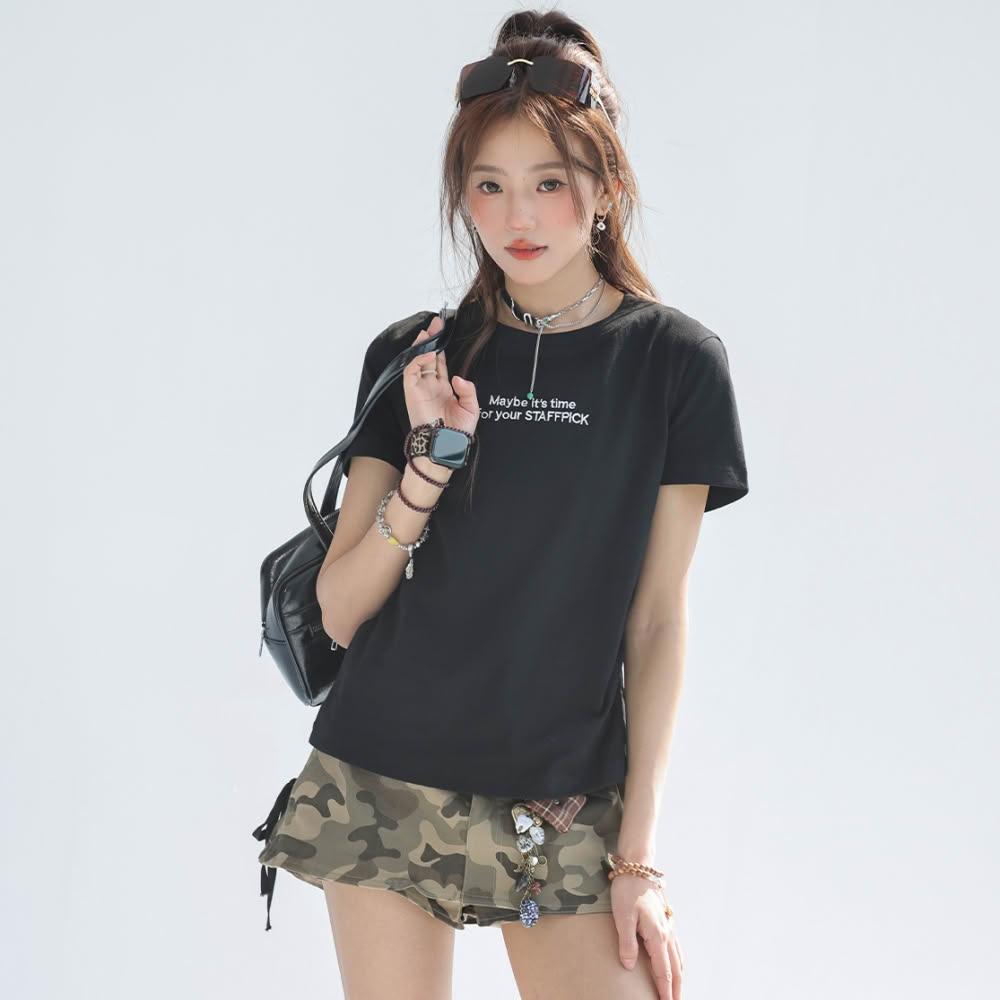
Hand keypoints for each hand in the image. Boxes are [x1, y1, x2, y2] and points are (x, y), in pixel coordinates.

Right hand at [403, 316, 479, 436]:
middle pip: (428, 358)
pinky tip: (427, 353)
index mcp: (444, 389)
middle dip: (431, 340)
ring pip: (417, 361)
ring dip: (421, 346)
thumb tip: (458, 376)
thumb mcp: (471, 408)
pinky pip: (411, 372)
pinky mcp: (412, 393)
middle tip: (435, 323)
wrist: (447, 446)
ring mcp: (421, 389)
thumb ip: (468, 389)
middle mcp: (431, 386)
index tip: (444, 332)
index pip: (441, 363)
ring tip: (428, 331)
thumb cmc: (458, 432)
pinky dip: (417, 360)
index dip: (441, 348)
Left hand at [612, 874, 683, 999]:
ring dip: (679, 977)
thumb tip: (630, 965)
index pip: (663, 971)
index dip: (665, 991)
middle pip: (676, 969)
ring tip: (676, 991)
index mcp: (657, 935)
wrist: (637, 867)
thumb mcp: (622, 916)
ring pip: (679, 959)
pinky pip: (677, 948)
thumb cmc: (627, 890)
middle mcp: (667, 933)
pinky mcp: (666, 920)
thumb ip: (627, 943)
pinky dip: (679, 963)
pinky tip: (675, 965)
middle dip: (676, 989)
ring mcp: (669, 926)